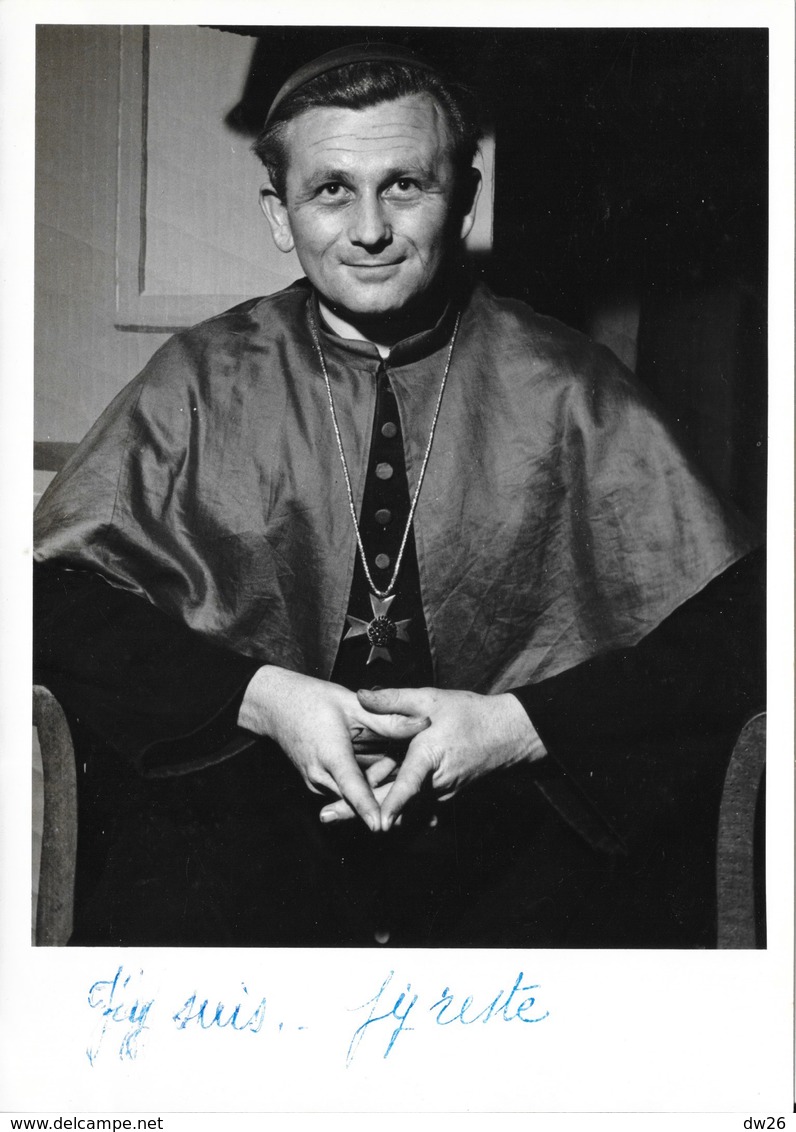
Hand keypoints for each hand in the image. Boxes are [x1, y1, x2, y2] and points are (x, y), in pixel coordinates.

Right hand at [237, 666, 429, 830]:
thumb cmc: (313, 700)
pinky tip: (378, 767)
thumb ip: (388, 719)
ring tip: (392, 764)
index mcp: (330, 755)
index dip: (366, 807)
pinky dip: (361, 785)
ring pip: (351, 796)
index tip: (379, 826)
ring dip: (374, 786)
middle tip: (407, 779)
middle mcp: (320, 776)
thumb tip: (423, 724)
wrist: (276, 706)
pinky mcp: (317, 784)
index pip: (351, 787)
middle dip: (384, 791)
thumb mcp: (352, 703)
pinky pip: (343, 791)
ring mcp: (316, 783)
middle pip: (357, 797)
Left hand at [319, 687, 546, 828]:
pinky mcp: (442, 796)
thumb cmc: (471, 714)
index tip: (378, 822)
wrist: (508, 735)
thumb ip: (394, 699)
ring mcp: (440, 792)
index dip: (393, 802)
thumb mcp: (431, 698)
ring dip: (373, 810)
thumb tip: (360, 695)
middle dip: (360, 811)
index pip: (409, 782)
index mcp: (430, 756)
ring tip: (336, 814)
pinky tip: (372, 812)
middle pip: (394, 802)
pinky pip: (414, 803)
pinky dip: (393, 807)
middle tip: (327, 817)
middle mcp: (435, 781)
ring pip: (403, 804)